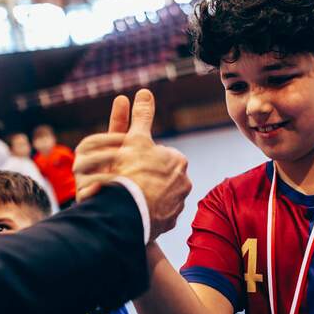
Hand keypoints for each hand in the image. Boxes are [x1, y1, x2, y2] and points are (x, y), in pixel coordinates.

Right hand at [74, 89, 191, 238]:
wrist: (131, 210)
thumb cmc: (133, 170)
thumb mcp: (135, 139)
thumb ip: (142, 116)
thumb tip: (144, 91)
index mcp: (178, 161)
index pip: (160, 155)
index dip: (142, 157)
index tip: (130, 162)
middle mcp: (184, 182)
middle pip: (161, 176)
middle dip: (147, 176)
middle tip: (128, 180)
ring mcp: (178, 204)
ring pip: (161, 196)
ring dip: (148, 195)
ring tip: (130, 196)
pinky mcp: (170, 222)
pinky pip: (159, 215)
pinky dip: (149, 212)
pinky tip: (135, 211)